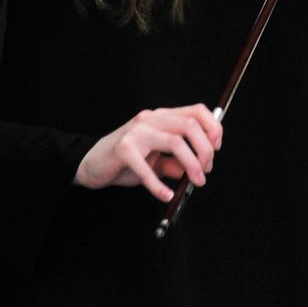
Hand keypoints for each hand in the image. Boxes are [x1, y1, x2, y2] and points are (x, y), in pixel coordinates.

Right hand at [73, 104, 223, 201]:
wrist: (91, 163)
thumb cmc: (125, 161)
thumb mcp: (156, 160)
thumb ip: (175, 162)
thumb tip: (196, 170)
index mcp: (161, 117)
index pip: (196, 111)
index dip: (213, 128)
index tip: (216, 148)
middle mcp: (150, 119)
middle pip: (189, 125)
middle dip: (205, 150)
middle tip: (205, 171)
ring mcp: (136, 132)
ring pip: (175, 141)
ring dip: (191, 164)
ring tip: (195, 182)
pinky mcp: (123, 149)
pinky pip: (147, 168)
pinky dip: (159, 185)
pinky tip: (165, 195)